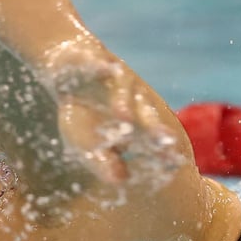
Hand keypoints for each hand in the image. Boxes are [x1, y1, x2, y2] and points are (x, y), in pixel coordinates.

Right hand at [46, 39, 182, 191]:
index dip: (163, 149)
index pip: (153, 138)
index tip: (176, 164)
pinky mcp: (93, 59)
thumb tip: (120, 181)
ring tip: (123, 117)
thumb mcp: (86, 143)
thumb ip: (103, 161)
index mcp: (136, 120)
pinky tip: (104, 70)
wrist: (65, 70)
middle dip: (154, 127)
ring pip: (122, 89)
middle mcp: (132, 97)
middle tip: (166, 143)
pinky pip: (95, 63)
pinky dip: (99, 66)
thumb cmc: (81, 112)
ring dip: (123, 101)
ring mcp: (113, 77)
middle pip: (146, 113)